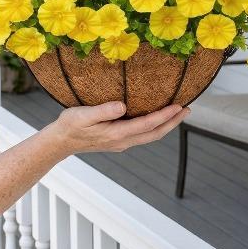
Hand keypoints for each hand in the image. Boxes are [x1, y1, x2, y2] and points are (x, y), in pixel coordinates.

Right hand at [45, 101, 189, 156]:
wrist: (60, 142)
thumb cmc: (70, 125)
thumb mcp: (82, 115)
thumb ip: (103, 110)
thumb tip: (122, 105)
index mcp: (116, 133)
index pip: (146, 125)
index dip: (164, 116)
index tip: (178, 106)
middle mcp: (122, 140)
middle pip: (154, 134)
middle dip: (172, 122)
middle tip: (187, 109)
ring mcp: (121, 143)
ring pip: (149, 136)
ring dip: (165, 126)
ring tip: (178, 113)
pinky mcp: (118, 141)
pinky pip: (142, 135)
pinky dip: (154, 127)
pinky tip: (156, 118)